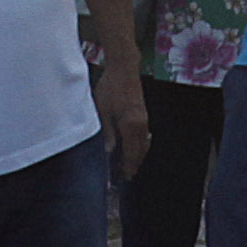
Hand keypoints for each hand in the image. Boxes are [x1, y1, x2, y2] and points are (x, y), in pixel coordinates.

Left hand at [96, 65, 149, 185]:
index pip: (131, 153)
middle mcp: (140, 125)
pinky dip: (138, 146)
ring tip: (129, 165)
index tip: (122, 177)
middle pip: (140, 152)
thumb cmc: (111, 87)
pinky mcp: (143, 115)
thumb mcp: (102, 111)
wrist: (124, 69)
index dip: (127, 167)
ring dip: (137, 156)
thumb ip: (107, 133)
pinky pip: (143, 136)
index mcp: (130, 126)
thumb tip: (108, 151)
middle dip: (133, 165)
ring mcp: (144, 119)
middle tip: (126, 176)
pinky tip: (131, 148)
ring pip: (143, 145)